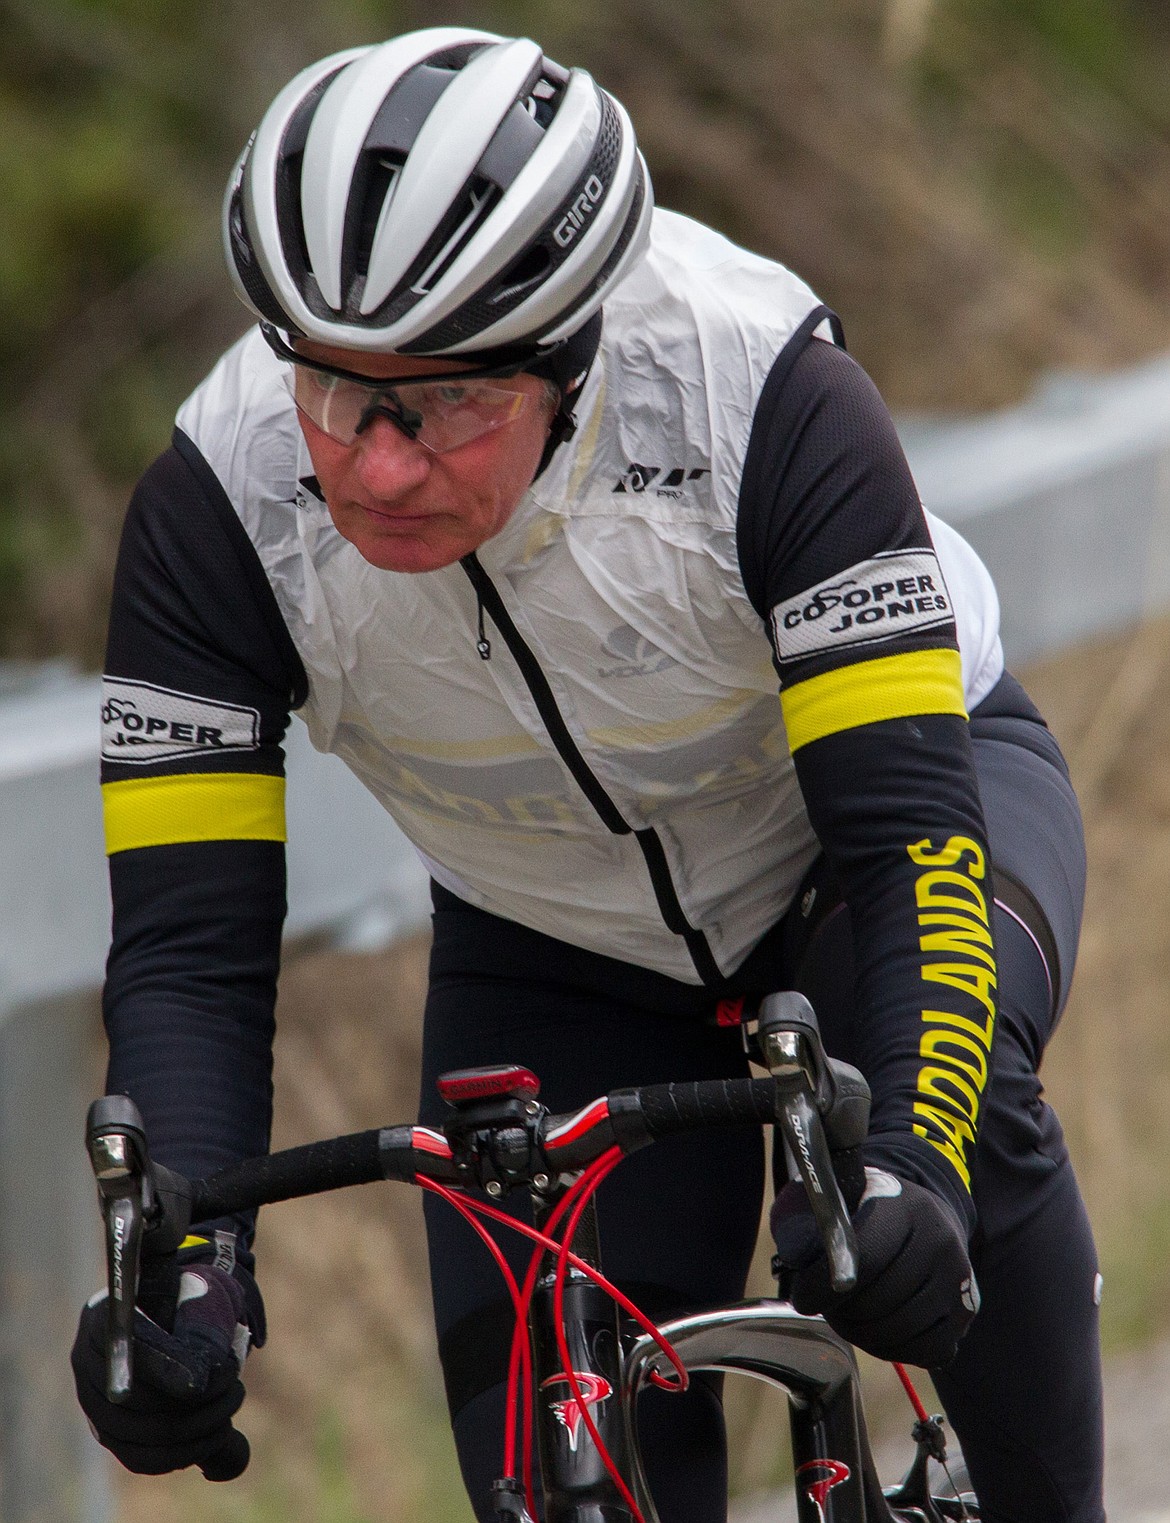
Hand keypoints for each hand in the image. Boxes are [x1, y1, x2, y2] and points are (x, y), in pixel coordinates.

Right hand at [71, 1255, 257, 1478]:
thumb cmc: (195, 1299)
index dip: (167, 1368)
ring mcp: (93, 1401)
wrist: (188, 1314)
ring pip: (139, 1434)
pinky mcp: (110, 1433)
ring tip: (232, 1401)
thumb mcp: (203, 1294)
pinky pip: (142, 1457)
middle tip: (236, 1388)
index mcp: (104, 1314)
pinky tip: (218, 1434)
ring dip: (196, 1428)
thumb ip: (201, 1323)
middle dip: (192, 1401)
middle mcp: (87, 1361)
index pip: (126, 1349)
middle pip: (130, 1401)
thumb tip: (197, 1381)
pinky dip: (185, 1452)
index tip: (207, 1379)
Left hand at [770, 1166, 978, 1367]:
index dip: (825, 1286)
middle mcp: (940, 1240)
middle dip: (844, 1314)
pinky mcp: (967, 1309)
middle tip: (827, 1310)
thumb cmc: (871, 1212)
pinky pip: (929, 1349)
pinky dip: (897, 1350)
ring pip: (904, 1329)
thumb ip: (814, 1221)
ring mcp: (959, 1277)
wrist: (926, 1217)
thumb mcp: (840, 1201)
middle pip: (883, 1299)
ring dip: (866, 1335)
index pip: (864, 1256)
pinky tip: (879, 1333)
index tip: (803, 1299)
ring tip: (849, 1319)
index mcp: (906, 1206)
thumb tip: (798, 1257)